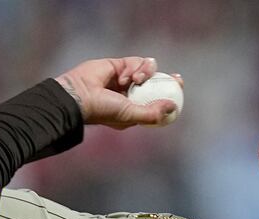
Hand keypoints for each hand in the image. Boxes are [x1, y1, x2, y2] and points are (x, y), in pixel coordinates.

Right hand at [55, 57, 182, 127]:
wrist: (79, 96)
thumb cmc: (103, 110)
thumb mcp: (130, 115)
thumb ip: (152, 113)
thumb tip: (173, 106)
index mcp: (134, 108)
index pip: (157, 100)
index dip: (170, 94)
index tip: (179, 89)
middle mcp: (131, 94)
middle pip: (156, 82)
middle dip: (167, 79)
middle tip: (176, 78)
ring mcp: (124, 79)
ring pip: (146, 70)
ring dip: (145, 73)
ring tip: (136, 80)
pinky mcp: (117, 65)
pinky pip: (133, 62)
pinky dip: (132, 68)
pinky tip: (122, 76)